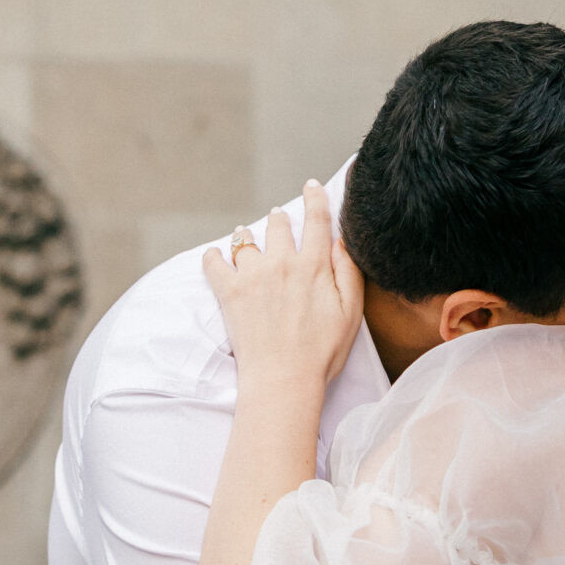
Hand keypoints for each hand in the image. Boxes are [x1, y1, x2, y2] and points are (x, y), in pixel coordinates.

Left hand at [202, 180, 363, 397]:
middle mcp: (282, 263)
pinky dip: (212, 257)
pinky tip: (213, 255)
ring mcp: (252, 275)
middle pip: (278, 224)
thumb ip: (349, 273)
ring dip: (247, 235)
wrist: (283, 379)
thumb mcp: (351, 313)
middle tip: (279, 219)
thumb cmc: (322, 352)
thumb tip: (341, 241)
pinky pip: (213, 263)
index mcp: (314, 266)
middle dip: (279, 218)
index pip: (316, 220)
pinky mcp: (229, 292)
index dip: (315, 197)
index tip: (311, 185)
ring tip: (245, 236)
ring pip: (246, 239)